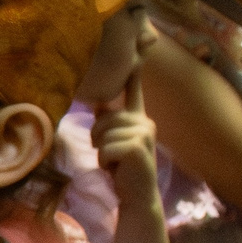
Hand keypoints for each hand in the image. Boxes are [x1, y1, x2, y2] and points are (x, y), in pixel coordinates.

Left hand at [91, 75, 161, 213]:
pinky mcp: (138, 148)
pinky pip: (105, 148)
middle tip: (110, 153)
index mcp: (138, 117)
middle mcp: (145, 121)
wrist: (137, 196)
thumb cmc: (122, 168)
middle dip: (97, 138)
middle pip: (104, 118)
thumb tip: (96, 101)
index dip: (133, 70)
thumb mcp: (112, 140)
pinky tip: (117, 168)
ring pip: (103, 134)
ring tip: (114, 161)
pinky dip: (104, 161)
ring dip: (101, 152)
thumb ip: (108, 121)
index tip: (140, 46)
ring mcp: (144, 134)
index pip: (134, 89)